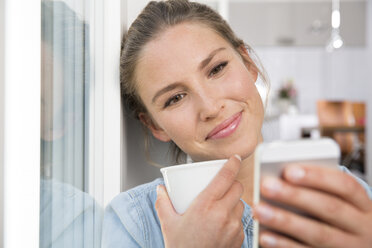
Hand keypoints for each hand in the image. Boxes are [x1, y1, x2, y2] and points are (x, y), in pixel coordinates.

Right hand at [155, 155, 244, 247]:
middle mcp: (222, 213)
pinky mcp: (239, 238)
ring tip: (222, 206)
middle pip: (237, 187)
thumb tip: (160, 189)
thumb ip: (162, 203)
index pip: (225, 177)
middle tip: (223, 185)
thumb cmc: (181, 247)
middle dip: (232, 183)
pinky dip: (235, 217)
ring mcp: (233, 226)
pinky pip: (242, 220)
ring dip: (234, 201)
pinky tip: (224, 223)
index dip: (232, 164)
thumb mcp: (168, 223)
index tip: (234, 158)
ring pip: (241, 203)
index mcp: (205, 205)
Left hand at [253, 165, 371, 247]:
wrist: (355, 246)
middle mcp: (361, 226)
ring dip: (285, 221)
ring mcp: (348, 247)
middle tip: (266, 185)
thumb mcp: (337, 199)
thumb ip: (316, 187)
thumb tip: (282, 176)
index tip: (288, 170)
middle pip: (329, 208)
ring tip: (259, 209)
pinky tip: (265, 236)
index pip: (345, 185)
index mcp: (362, 203)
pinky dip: (284, 244)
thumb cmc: (336, 213)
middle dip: (295, 196)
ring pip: (318, 233)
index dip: (317, 176)